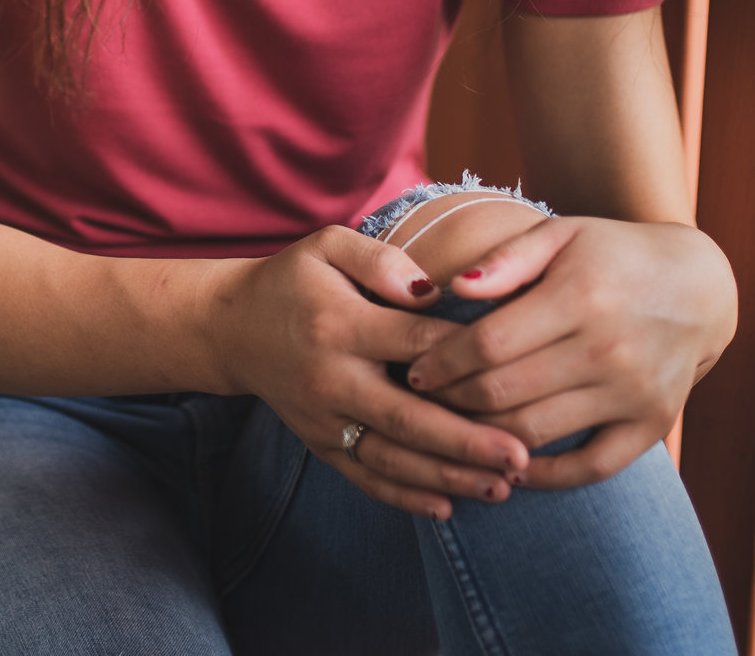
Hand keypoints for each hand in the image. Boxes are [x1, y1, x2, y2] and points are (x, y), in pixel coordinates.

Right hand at [206, 227, 533, 519]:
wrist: (233, 328)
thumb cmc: (294, 281)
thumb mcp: (327, 246)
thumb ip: (381, 259)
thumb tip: (432, 292)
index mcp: (340, 324)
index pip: (413, 343)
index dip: (464, 358)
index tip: (517, 370)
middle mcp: (332, 379)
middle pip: (407, 417)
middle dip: (467, 441)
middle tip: (521, 456)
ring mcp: (324, 419)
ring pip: (391, 458)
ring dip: (447, 477)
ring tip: (502, 487)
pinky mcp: (320, 443)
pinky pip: (365, 478)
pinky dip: (405, 498)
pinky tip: (448, 507)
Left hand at [401, 217, 735, 488]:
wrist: (699, 286)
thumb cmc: (611, 255)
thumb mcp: (561, 235)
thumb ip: (505, 259)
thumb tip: (453, 288)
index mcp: (580, 297)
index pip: (488, 345)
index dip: (441, 362)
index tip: (413, 370)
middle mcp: (609, 350)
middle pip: (503, 393)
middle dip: (450, 402)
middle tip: (422, 403)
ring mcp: (634, 393)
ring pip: (534, 433)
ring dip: (482, 439)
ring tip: (451, 430)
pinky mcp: (652, 425)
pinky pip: (590, 468)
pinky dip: (544, 476)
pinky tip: (508, 466)